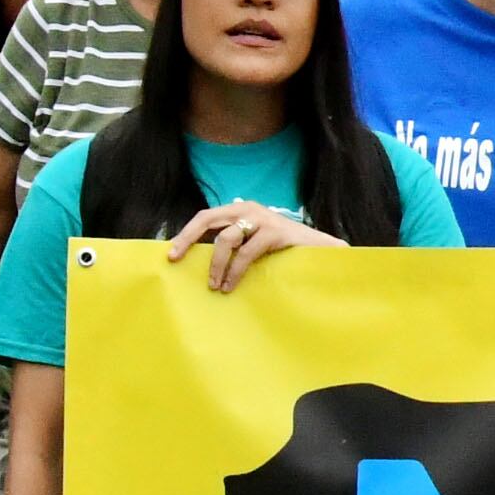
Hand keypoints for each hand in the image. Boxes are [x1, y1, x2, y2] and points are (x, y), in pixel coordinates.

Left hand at [164, 201, 339, 291]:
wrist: (322, 248)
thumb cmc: (285, 249)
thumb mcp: (256, 240)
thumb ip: (236, 242)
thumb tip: (200, 259)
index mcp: (242, 209)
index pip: (205, 216)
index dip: (186, 234)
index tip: (172, 254)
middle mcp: (249, 209)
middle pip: (208, 220)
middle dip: (188, 239)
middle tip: (176, 260)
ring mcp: (262, 219)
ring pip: (225, 239)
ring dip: (216, 265)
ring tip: (215, 285)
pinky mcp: (275, 232)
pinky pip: (246, 253)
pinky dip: (235, 271)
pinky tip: (231, 284)